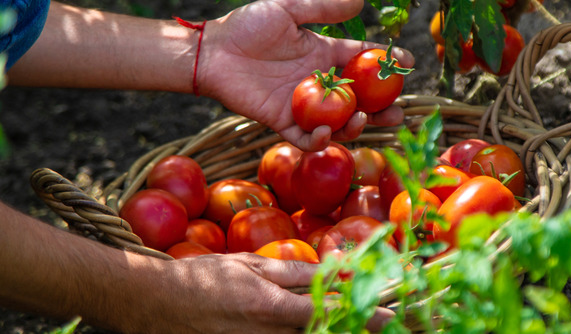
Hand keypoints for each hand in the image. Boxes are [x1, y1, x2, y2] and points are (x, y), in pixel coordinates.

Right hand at [129, 253, 394, 332]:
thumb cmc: (201, 278)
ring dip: (334, 332)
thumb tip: (333, 270)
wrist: (151, 303)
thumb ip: (294, 273)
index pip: (333, 313)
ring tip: (360, 322)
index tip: (396, 316)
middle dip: (356, 328)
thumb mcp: (250, 266)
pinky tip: (318, 329)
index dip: (369, 316)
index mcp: (273, 310)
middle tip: (391, 322)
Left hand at [197, 0, 414, 150]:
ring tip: (364, 119)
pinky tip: (328, 132)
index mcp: (322, 54)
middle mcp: (318, 82)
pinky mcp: (282, 122)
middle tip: (398, 111)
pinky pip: (306, 138)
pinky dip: (319, 141)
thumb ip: (324, 10)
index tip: (408, 62)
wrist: (213, 52)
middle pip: (358, 99)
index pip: (361, 60)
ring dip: (355, 125)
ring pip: (338, 122)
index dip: (385, 62)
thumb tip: (361, 2)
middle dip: (381, 107)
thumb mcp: (288, 10)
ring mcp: (302, 105)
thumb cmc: (247, 26)